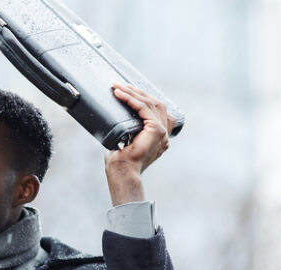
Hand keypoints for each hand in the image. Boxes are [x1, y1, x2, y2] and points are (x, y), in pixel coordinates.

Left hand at [103, 83, 175, 204]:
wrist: (122, 172)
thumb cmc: (120, 162)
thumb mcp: (125, 142)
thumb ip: (127, 133)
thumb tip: (116, 124)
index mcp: (159, 138)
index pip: (158, 112)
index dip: (146, 98)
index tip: (131, 91)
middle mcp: (164, 135)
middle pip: (156, 104)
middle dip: (138, 92)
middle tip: (121, 86)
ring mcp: (162, 132)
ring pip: (150, 104)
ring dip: (133, 93)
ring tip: (117, 87)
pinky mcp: (156, 131)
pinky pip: (144, 109)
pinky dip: (131, 99)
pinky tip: (121, 94)